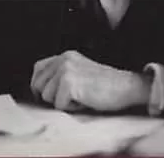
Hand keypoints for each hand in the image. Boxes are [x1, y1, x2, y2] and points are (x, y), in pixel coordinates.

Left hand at [30, 50, 150, 111]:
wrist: (126, 87)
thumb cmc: (106, 85)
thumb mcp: (80, 72)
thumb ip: (61, 74)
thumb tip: (40, 90)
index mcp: (65, 56)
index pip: (37, 69)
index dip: (40, 85)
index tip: (49, 95)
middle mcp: (63, 60)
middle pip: (38, 85)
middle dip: (51, 96)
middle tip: (72, 97)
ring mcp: (65, 71)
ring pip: (47, 97)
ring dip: (63, 102)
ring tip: (81, 96)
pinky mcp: (69, 84)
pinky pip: (59, 105)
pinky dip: (72, 108)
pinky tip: (85, 100)